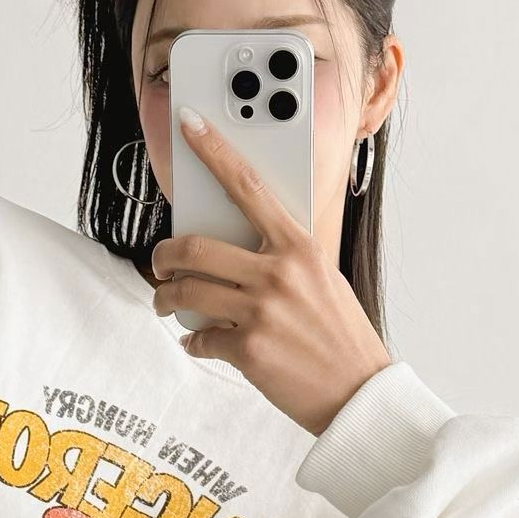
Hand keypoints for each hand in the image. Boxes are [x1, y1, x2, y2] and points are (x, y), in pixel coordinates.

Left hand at [150, 107, 392, 434]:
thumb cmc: (339, 335)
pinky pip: (199, 338)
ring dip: (165, 298)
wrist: (358, 391)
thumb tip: (236, 249)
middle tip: (160, 262)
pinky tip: (199, 343)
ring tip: (165, 302)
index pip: (248, 186)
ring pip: (185, 293)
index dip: (213, 152)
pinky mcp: (248, 350)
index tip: (189, 126)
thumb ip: (283, 258)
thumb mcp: (322, 279)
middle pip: (194, 248)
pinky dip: (192, 341)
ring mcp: (261, 312)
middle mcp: (278, 273)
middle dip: (164, 255)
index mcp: (299, 247)